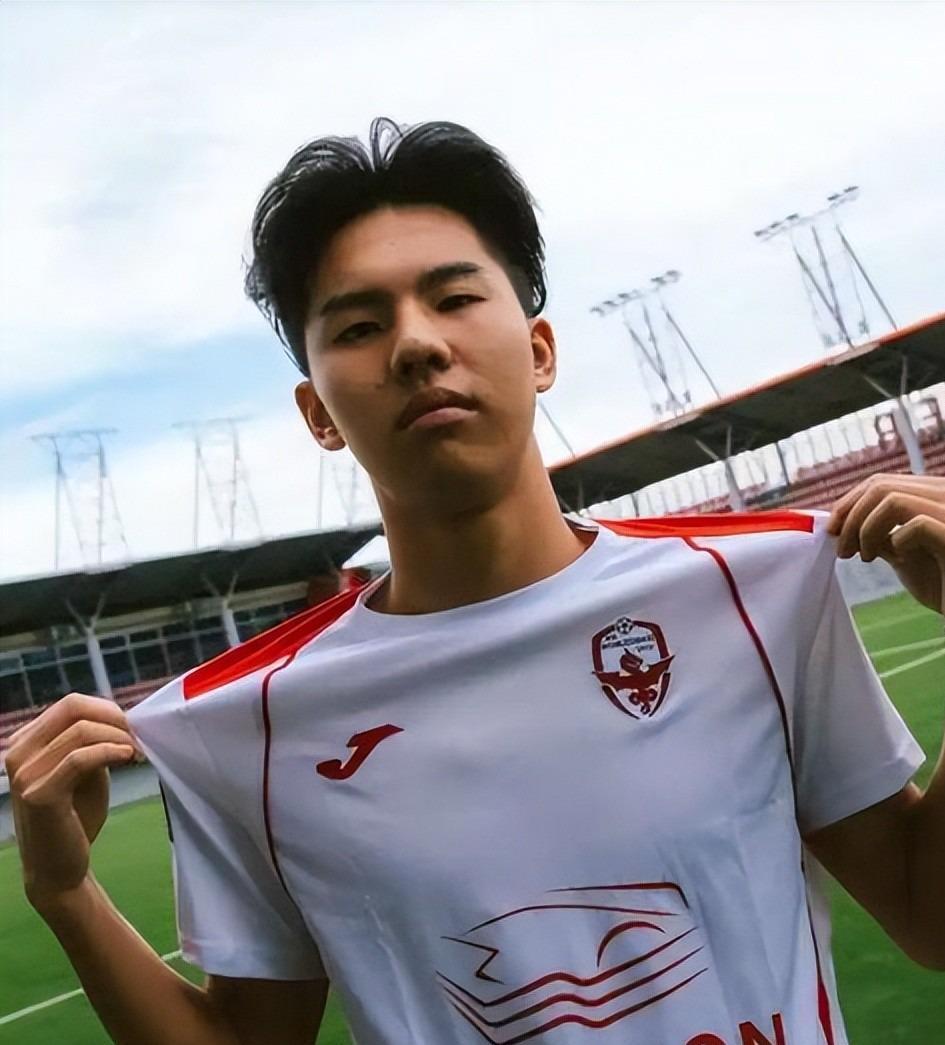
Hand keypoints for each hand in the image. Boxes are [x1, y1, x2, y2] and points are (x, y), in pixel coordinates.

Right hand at [6, 693, 139, 908]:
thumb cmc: (75, 816)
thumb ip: (92, 741)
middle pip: (72, 708)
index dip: (107, 709)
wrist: (60, 869)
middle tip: (137, 734)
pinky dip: (110, 751)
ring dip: (118, 737)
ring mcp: (24, 774)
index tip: (132, 726)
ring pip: (80, 731)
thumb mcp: (86, 769)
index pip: (70, 704)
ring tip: (137, 753)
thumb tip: (120, 716)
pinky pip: (79, 758)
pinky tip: (128, 758)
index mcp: (26, 742)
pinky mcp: (39, 795)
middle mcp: (18, 753)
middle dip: (113, 717)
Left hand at [827, 473, 944, 615]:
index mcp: (931, 496)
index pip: (882, 482)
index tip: (832, 528)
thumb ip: (879, 534)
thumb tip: (841, 525)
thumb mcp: (903, 553)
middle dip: (849, 515)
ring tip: (863, 556)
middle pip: (881, 486)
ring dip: (864, 528)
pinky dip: (896, 540)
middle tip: (840, 547)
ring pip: (892, 499)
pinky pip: (916, 525)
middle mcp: (943, 496)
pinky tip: (898, 558)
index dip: (850, 502)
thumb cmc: (941, 584)